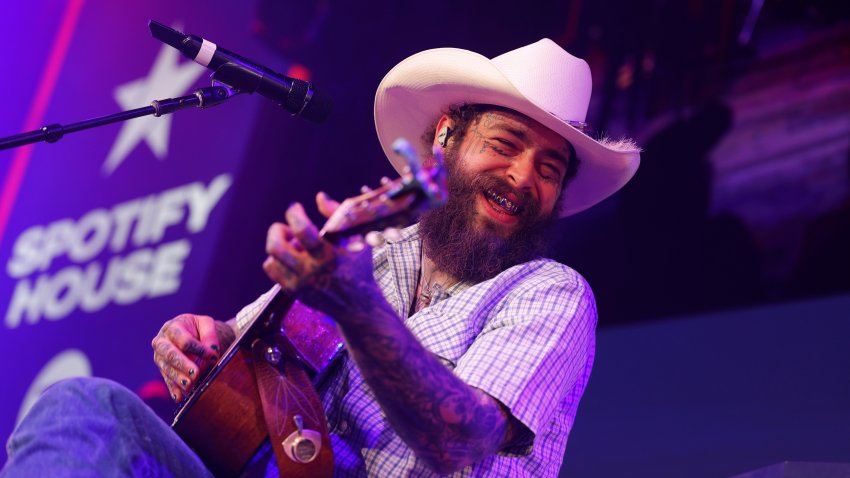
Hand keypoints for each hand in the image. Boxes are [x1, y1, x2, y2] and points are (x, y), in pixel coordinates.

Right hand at [151, 314, 234, 401]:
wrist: (193, 334)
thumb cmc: (199, 328)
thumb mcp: (206, 324)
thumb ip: (210, 336)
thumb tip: (212, 353)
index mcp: (172, 327)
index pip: (184, 339)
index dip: (198, 348)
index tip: (213, 356)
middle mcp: (161, 342)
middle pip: (170, 353)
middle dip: (183, 364)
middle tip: (195, 373)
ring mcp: (160, 357)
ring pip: (166, 368)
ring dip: (178, 378)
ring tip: (190, 385)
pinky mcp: (163, 369)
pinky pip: (167, 380)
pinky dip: (173, 389)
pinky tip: (179, 397)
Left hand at [263, 193, 378, 319]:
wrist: (358, 304)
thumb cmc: (358, 266)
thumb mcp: (356, 239)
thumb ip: (337, 215)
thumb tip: (320, 196)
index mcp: (329, 256)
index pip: (302, 230)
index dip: (294, 214)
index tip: (296, 208)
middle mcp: (312, 272)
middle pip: (276, 246)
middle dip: (277, 230)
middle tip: (287, 228)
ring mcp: (300, 284)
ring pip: (272, 258)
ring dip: (280, 245)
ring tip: (293, 244)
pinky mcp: (293, 292)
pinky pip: (272, 269)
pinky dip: (278, 259)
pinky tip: (292, 257)